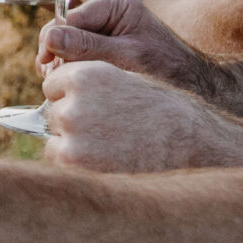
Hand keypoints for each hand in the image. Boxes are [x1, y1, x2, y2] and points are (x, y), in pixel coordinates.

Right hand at [38, 0, 222, 96]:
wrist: (191, 86)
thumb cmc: (166, 71)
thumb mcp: (125, 59)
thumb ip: (88, 48)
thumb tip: (50, 38)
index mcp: (116, 4)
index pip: (70, 18)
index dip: (54, 41)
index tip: (46, 66)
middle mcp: (109, 12)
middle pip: (66, 30)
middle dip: (57, 55)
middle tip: (53, 81)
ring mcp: (106, 28)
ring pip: (68, 44)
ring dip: (63, 65)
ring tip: (65, 87)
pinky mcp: (105, 46)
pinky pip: (78, 54)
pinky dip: (73, 70)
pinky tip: (75, 85)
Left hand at [40, 59, 224, 171]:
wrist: (191, 144)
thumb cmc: (163, 113)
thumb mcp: (125, 80)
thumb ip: (89, 85)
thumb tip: (58, 97)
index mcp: (85, 75)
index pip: (54, 85)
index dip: (72, 97)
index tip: (94, 109)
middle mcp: (74, 101)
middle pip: (52, 114)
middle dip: (72, 123)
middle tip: (107, 133)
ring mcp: (72, 132)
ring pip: (54, 140)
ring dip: (72, 146)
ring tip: (110, 149)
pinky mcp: (72, 160)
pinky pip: (58, 162)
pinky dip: (75, 166)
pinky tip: (105, 163)